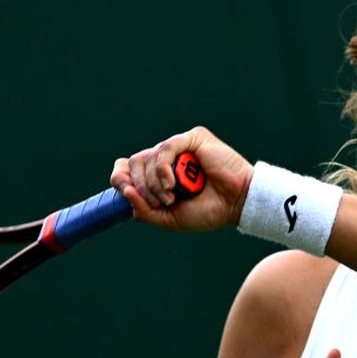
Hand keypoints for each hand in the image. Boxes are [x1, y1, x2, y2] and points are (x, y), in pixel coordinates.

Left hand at [111, 125, 253, 232]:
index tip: (125, 191)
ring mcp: (178, 147)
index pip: (126, 167)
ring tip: (172, 197)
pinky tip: (172, 183)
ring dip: (154, 183)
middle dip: (141, 187)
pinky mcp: (192, 138)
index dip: (119, 177)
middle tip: (161, 202)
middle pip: (133, 163)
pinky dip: (163, 169)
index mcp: (158, 175)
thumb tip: (125, 192)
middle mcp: (166, 159)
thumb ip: (145, 211)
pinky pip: (165, 148)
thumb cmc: (208, 211)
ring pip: (147, 157)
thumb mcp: (169, 219)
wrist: (237, 205)